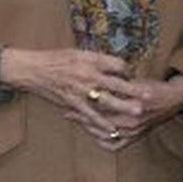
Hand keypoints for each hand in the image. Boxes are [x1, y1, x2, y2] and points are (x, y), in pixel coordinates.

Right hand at [0, 47, 135, 139]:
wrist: (32, 70)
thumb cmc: (55, 59)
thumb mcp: (79, 53)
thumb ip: (97, 59)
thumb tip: (114, 64)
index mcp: (91, 60)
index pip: (117, 65)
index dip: (128, 70)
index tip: (133, 75)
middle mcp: (87, 75)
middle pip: (116, 83)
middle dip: (134, 90)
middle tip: (150, 95)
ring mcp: (80, 91)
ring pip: (106, 100)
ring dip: (123, 107)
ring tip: (138, 112)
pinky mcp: (72, 103)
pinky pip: (89, 115)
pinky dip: (101, 123)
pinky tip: (112, 129)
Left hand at [65, 73, 182, 151]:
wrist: (173, 100)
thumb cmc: (153, 88)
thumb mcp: (136, 81)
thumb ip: (118, 83)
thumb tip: (97, 78)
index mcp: (132, 101)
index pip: (103, 103)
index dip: (85, 100)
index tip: (72, 96)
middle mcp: (132, 118)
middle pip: (100, 118)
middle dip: (81, 115)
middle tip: (68, 109)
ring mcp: (132, 130)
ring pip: (103, 132)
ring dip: (87, 126)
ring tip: (76, 120)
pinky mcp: (134, 138)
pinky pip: (113, 144)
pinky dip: (101, 140)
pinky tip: (92, 134)